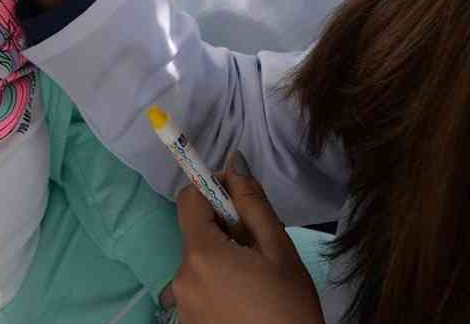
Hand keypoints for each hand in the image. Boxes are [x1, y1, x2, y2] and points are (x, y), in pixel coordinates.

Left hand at [161, 153, 323, 323]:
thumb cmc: (289, 306)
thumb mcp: (278, 249)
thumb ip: (252, 202)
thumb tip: (232, 163)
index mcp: (201, 255)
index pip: (188, 200)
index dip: (212, 190)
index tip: (240, 200)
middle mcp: (181, 278)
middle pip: (196, 232)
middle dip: (224, 228)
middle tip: (260, 245)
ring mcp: (182, 305)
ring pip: (199, 261)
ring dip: (223, 257)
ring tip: (257, 277)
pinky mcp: (188, 323)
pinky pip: (199, 288)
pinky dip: (218, 283)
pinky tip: (246, 299)